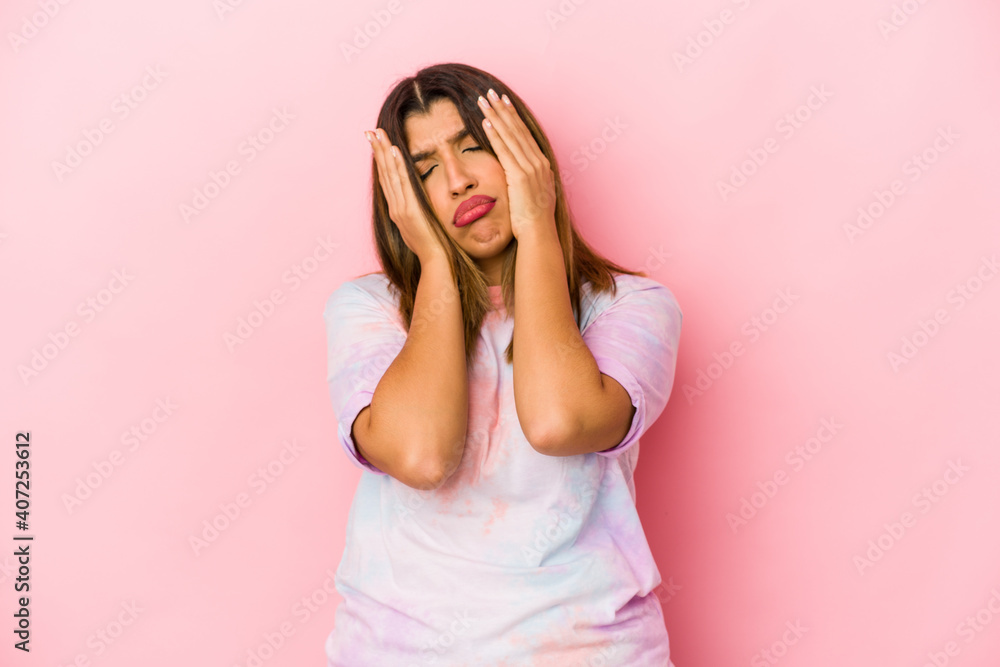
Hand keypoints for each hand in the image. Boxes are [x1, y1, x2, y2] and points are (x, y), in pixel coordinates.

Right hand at [366, 128, 445, 261]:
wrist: (435, 260)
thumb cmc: (431, 245)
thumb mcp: (420, 225)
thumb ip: (416, 211)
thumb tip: (415, 202)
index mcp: (397, 209)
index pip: (386, 180)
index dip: (380, 161)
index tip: (376, 143)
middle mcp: (395, 207)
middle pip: (384, 174)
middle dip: (377, 151)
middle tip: (370, 131)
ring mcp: (400, 208)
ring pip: (389, 175)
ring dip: (384, 153)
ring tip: (378, 134)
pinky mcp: (409, 211)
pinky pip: (403, 184)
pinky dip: (397, 167)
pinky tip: (394, 151)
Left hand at [477, 89, 556, 239]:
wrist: (539, 234)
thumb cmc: (533, 222)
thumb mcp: (531, 196)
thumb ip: (524, 182)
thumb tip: (516, 178)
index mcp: (542, 165)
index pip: (524, 135)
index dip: (513, 117)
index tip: (503, 103)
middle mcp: (538, 163)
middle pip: (518, 130)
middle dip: (503, 109)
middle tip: (491, 93)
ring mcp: (531, 168)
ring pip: (511, 136)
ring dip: (496, 116)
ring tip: (484, 101)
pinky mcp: (520, 176)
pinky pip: (505, 150)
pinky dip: (496, 134)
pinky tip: (486, 122)